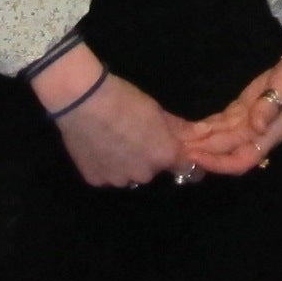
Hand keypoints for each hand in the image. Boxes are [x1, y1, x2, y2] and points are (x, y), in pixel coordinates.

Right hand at [30, 48, 191, 186]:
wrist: (84, 101)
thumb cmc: (125, 100)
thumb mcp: (156, 109)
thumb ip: (177, 128)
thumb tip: (197, 134)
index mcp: (164, 156)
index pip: (185, 169)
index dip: (180, 159)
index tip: (174, 151)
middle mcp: (144, 174)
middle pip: (152, 170)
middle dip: (148, 157)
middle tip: (135, 137)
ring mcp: (118, 180)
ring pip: (128, 175)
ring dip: (126, 164)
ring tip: (112, 141)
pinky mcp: (95, 180)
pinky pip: (106, 175)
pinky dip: (104, 165)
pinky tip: (97, 146)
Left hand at [186, 24, 281, 176]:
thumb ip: (272, 106)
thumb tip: (256, 126)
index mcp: (269, 133)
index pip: (241, 159)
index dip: (218, 162)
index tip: (196, 155)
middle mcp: (257, 133)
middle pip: (225, 150)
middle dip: (201, 152)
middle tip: (174, 149)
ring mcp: (249, 121)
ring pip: (221, 138)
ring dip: (200, 142)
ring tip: (175, 141)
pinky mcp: (244, 108)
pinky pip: (222, 123)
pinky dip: (206, 127)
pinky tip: (189, 129)